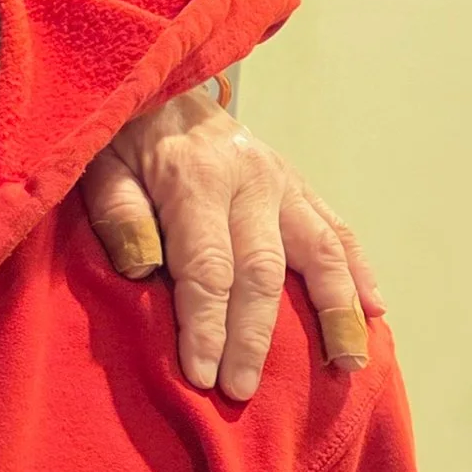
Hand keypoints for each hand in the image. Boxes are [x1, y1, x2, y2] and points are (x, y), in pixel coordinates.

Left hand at [79, 90, 382, 400]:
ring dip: (335, 311)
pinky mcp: (298, 184)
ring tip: (345, 364)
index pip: (207, 266)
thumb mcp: (97, 166)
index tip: (202, 373)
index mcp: (195, 179)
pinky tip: (374, 311)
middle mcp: (250, 180)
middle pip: (262, 271)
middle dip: (253, 336)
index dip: (206, 323)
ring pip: (321, 251)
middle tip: (243, 390)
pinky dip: (359, 271)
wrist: (158, 81)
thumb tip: (145, 268)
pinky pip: (337, 229)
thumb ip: (118, 214)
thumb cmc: (120, 136)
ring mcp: (282, 181)